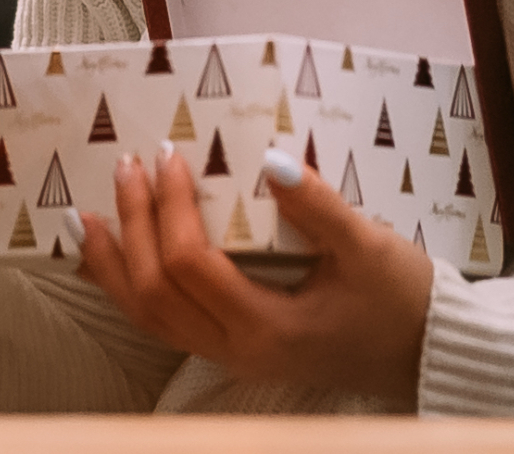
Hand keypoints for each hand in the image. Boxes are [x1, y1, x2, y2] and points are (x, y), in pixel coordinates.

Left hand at [77, 144, 432, 406]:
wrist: (424, 353)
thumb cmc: (402, 300)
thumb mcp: (369, 247)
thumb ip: (319, 206)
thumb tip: (272, 158)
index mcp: (268, 327)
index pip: (193, 266)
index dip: (171, 209)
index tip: (170, 157)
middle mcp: (238, 350)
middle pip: (156, 294)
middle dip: (134, 227)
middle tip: (127, 170)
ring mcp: (232, 356)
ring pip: (151, 319)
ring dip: (115, 266)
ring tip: (89, 219)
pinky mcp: (234, 349)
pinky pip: (166, 324)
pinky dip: (132, 289)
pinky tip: (116, 260)